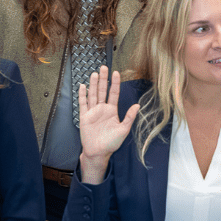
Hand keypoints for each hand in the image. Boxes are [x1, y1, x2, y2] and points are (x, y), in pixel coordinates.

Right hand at [76, 66, 139, 181]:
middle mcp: (102, 109)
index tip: (116, 73)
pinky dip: (82, 95)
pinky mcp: (84, 117)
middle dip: (103, 79)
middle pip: (102, 90)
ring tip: (94, 74)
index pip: (113, 93)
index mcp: (112, 111)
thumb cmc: (111, 143)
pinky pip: (83, 104)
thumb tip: (137, 106)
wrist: (98, 152)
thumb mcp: (124, 130)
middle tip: (104, 67)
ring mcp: (93, 112)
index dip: (115, 83)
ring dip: (93, 84)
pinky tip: (83, 87)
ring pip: (92, 94)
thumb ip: (129, 117)